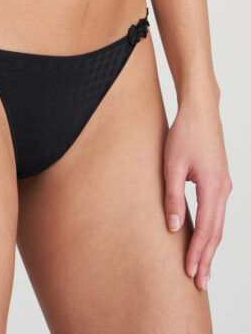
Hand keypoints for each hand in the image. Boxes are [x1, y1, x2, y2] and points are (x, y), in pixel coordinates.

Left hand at [163, 98, 231, 290]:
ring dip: (210, 247)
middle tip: (199, 283)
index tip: (189, 273)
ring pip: (218, 224)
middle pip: (216, 233)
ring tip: (202, 267)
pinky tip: (204, 238)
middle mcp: (223, 190)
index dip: (197, 253)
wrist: (200, 112)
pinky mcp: (219, 181)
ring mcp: (224, 186)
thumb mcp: (172, 166)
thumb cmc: (184, 135)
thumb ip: (172, 197)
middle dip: (207, 258)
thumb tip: (173, 227)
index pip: (206, 230)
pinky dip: (211, 231)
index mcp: (213, 188)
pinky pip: (216, 213)